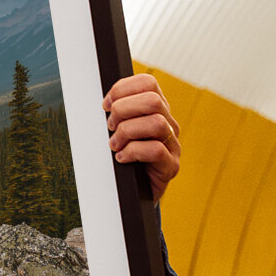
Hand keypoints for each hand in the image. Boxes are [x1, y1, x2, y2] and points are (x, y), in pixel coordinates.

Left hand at [103, 73, 180, 200]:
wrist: (133, 193)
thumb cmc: (122, 157)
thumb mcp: (117, 130)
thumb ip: (116, 113)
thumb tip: (103, 102)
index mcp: (156, 110)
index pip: (148, 83)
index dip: (122, 89)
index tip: (105, 105)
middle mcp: (169, 124)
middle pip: (152, 100)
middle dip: (123, 110)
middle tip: (110, 127)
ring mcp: (173, 145)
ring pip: (156, 123)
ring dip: (127, 132)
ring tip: (114, 145)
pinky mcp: (171, 166)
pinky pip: (156, 150)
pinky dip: (132, 152)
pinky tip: (121, 158)